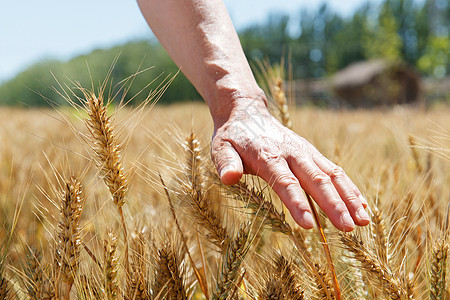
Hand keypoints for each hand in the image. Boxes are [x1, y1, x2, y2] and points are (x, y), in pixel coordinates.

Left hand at [211, 98, 369, 230]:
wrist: (247, 113)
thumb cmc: (233, 137)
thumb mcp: (221, 148)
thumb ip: (226, 163)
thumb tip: (229, 178)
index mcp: (268, 155)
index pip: (285, 182)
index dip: (298, 204)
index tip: (310, 226)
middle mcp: (292, 153)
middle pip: (316, 180)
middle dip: (334, 205)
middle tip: (349, 229)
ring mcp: (306, 152)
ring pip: (332, 175)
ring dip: (349, 198)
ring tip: (363, 221)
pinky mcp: (313, 153)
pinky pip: (335, 170)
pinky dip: (350, 188)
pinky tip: (362, 206)